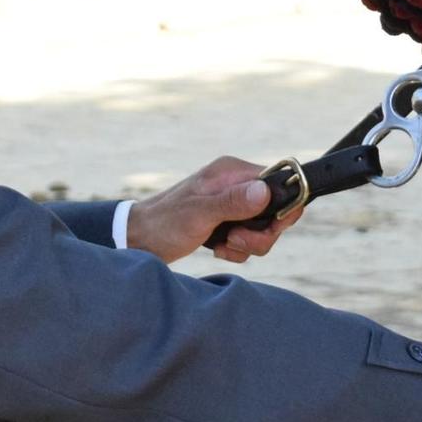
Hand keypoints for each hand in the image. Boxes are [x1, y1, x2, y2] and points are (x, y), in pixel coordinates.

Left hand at [125, 156, 303, 264]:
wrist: (139, 241)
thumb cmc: (164, 223)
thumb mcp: (199, 214)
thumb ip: (233, 202)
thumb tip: (265, 191)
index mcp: (232, 172)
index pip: (280, 182)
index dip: (282, 208)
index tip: (267, 227)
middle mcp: (236, 184)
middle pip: (276, 210)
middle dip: (261, 234)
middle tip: (235, 240)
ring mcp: (233, 203)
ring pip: (265, 228)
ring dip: (247, 245)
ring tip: (222, 245)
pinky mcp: (229, 221)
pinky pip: (250, 239)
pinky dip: (237, 250)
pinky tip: (216, 248)